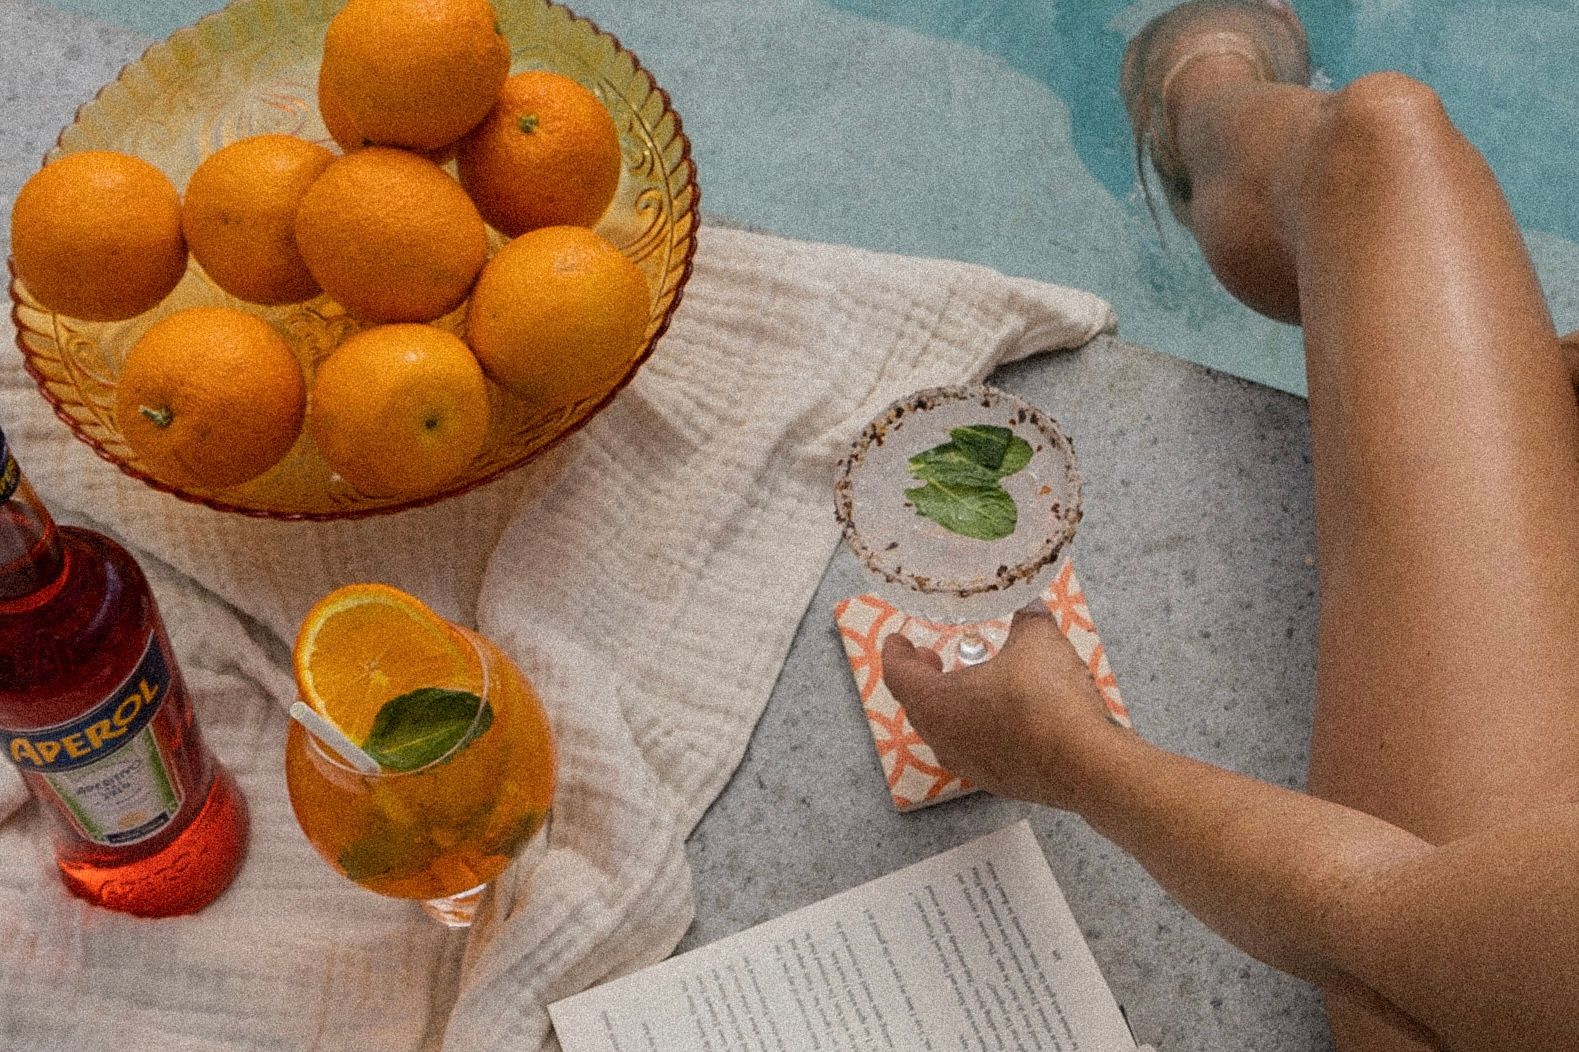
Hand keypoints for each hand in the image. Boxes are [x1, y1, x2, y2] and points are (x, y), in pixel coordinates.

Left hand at [881, 606, 1135, 809]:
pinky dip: (975, 726)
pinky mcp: (998, 782)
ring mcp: (970, 766)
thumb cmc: (1047, 698)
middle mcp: (944, 739)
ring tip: (970, 683)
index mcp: (937, 703)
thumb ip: (1026, 617)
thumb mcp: (1037, 640)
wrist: (1088, 766)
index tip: (899, 639)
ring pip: (945, 730)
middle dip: (922, 678)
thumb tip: (1027, 601)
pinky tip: (1003, 715)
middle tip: (933, 657)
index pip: (898, 675)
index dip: (895, 653)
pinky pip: (973, 748)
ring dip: (949, 704)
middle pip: (917, 705)